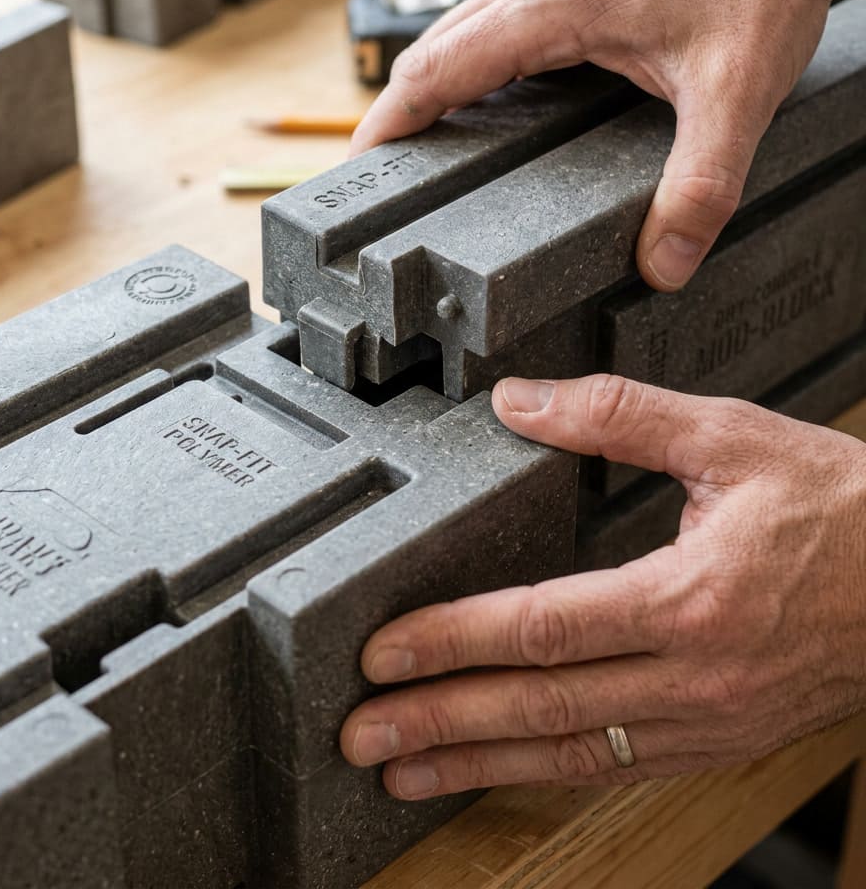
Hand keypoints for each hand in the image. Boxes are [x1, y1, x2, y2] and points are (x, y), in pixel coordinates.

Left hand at [339, 374, 865, 798]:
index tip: (380, 655)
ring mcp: (709, 721)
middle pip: (541, 707)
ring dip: (481, 765)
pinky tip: (500, 770)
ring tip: (404, 771)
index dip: (452, 642)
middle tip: (358, 735)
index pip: (541, 627)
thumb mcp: (731, 437)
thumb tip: (519, 401)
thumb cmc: (842, 508)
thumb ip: (617, 415)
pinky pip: (620, 765)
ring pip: (574, 753)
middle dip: (441, 722)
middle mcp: (695, 677)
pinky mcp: (721, 737)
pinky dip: (549, 773)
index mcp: (690, 599)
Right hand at [350, 0, 865, 291]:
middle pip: (428, 57)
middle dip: (395, 120)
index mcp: (550, 6)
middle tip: (380, 188)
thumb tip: (661, 264)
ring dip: (425, 95)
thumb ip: (698, 187)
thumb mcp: (735, 95)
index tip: (357, 176)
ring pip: (454, 40)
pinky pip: (486, 31)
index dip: (386, 126)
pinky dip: (463, 74)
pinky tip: (476, 115)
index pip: (433, 70)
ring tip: (415, 161)